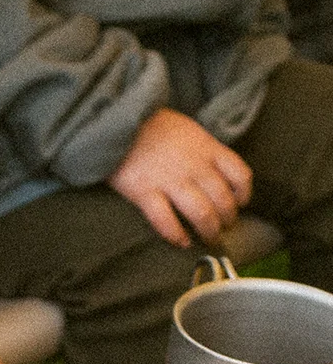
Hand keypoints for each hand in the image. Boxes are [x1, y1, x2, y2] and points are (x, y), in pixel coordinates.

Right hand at [108, 108, 253, 248]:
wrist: (121, 121)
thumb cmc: (154, 126)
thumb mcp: (190, 130)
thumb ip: (204, 151)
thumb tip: (213, 172)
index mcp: (208, 148)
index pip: (240, 176)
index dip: (243, 195)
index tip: (239, 205)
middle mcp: (195, 166)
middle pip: (223, 200)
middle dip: (227, 220)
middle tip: (221, 229)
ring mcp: (171, 181)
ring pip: (202, 214)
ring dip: (208, 231)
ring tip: (207, 239)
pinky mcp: (145, 193)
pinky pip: (166, 221)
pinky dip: (176, 236)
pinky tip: (181, 242)